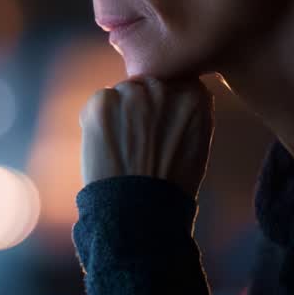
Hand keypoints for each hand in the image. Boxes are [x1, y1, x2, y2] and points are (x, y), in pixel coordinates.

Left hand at [79, 76, 214, 199]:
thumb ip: (185, 111)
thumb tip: (167, 94)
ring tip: (123, 147)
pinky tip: (107, 147)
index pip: (176, 84)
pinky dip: (97, 121)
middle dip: (140, 107)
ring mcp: (133, 93)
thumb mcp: (196, 140)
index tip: (160, 128)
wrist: (140, 210)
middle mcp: (165, 87)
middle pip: (146, 84)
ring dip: (118, 112)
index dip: (164, 107)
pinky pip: (97, 102)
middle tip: (138, 142)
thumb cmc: (171, 184)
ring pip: (121, 92)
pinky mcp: (103, 101)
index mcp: (195, 96)